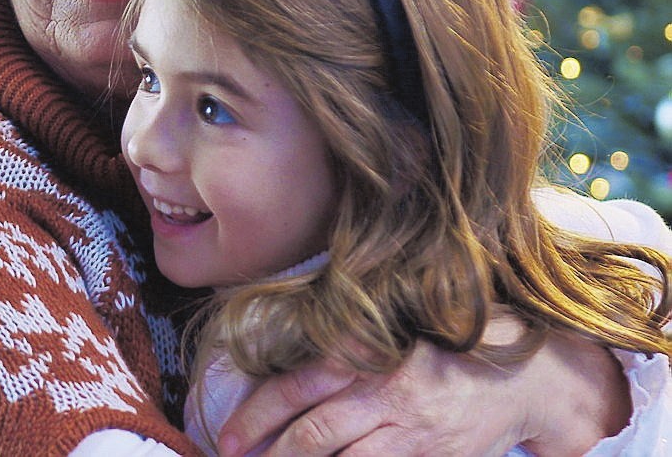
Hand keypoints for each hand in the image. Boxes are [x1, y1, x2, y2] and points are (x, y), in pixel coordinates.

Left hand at [217, 329, 630, 455]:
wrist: (532, 377)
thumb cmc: (460, 336)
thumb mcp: (408, 319)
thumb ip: (359, 337)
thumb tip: (303, 350)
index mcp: (378, 352)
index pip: (302, 383)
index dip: (260, 411)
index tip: (231, 433)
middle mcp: (390, 395)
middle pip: (314, 431)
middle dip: (270, 451)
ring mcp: (412, 434)